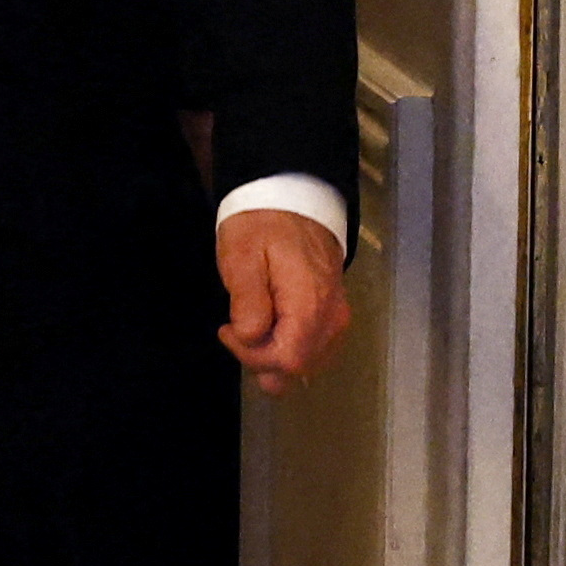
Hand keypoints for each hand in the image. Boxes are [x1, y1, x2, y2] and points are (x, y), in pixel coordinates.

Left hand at [218, 207, 354, 398]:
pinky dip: (289, 346)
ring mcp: (338, 316)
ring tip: (251, 323)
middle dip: (261, 358)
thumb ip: (248, 301)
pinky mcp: (335, 312)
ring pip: (308, 362)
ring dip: (274, 354)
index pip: (287, 360)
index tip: (228, 329)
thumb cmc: (262, 225)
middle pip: (298, 367)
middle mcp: (332, 317)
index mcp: (310, 305)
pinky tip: (269, 326)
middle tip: (237, 327)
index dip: (253, 356)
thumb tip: (251, 337)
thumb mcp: (242, 256)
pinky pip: (315, 347)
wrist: (294, 197)